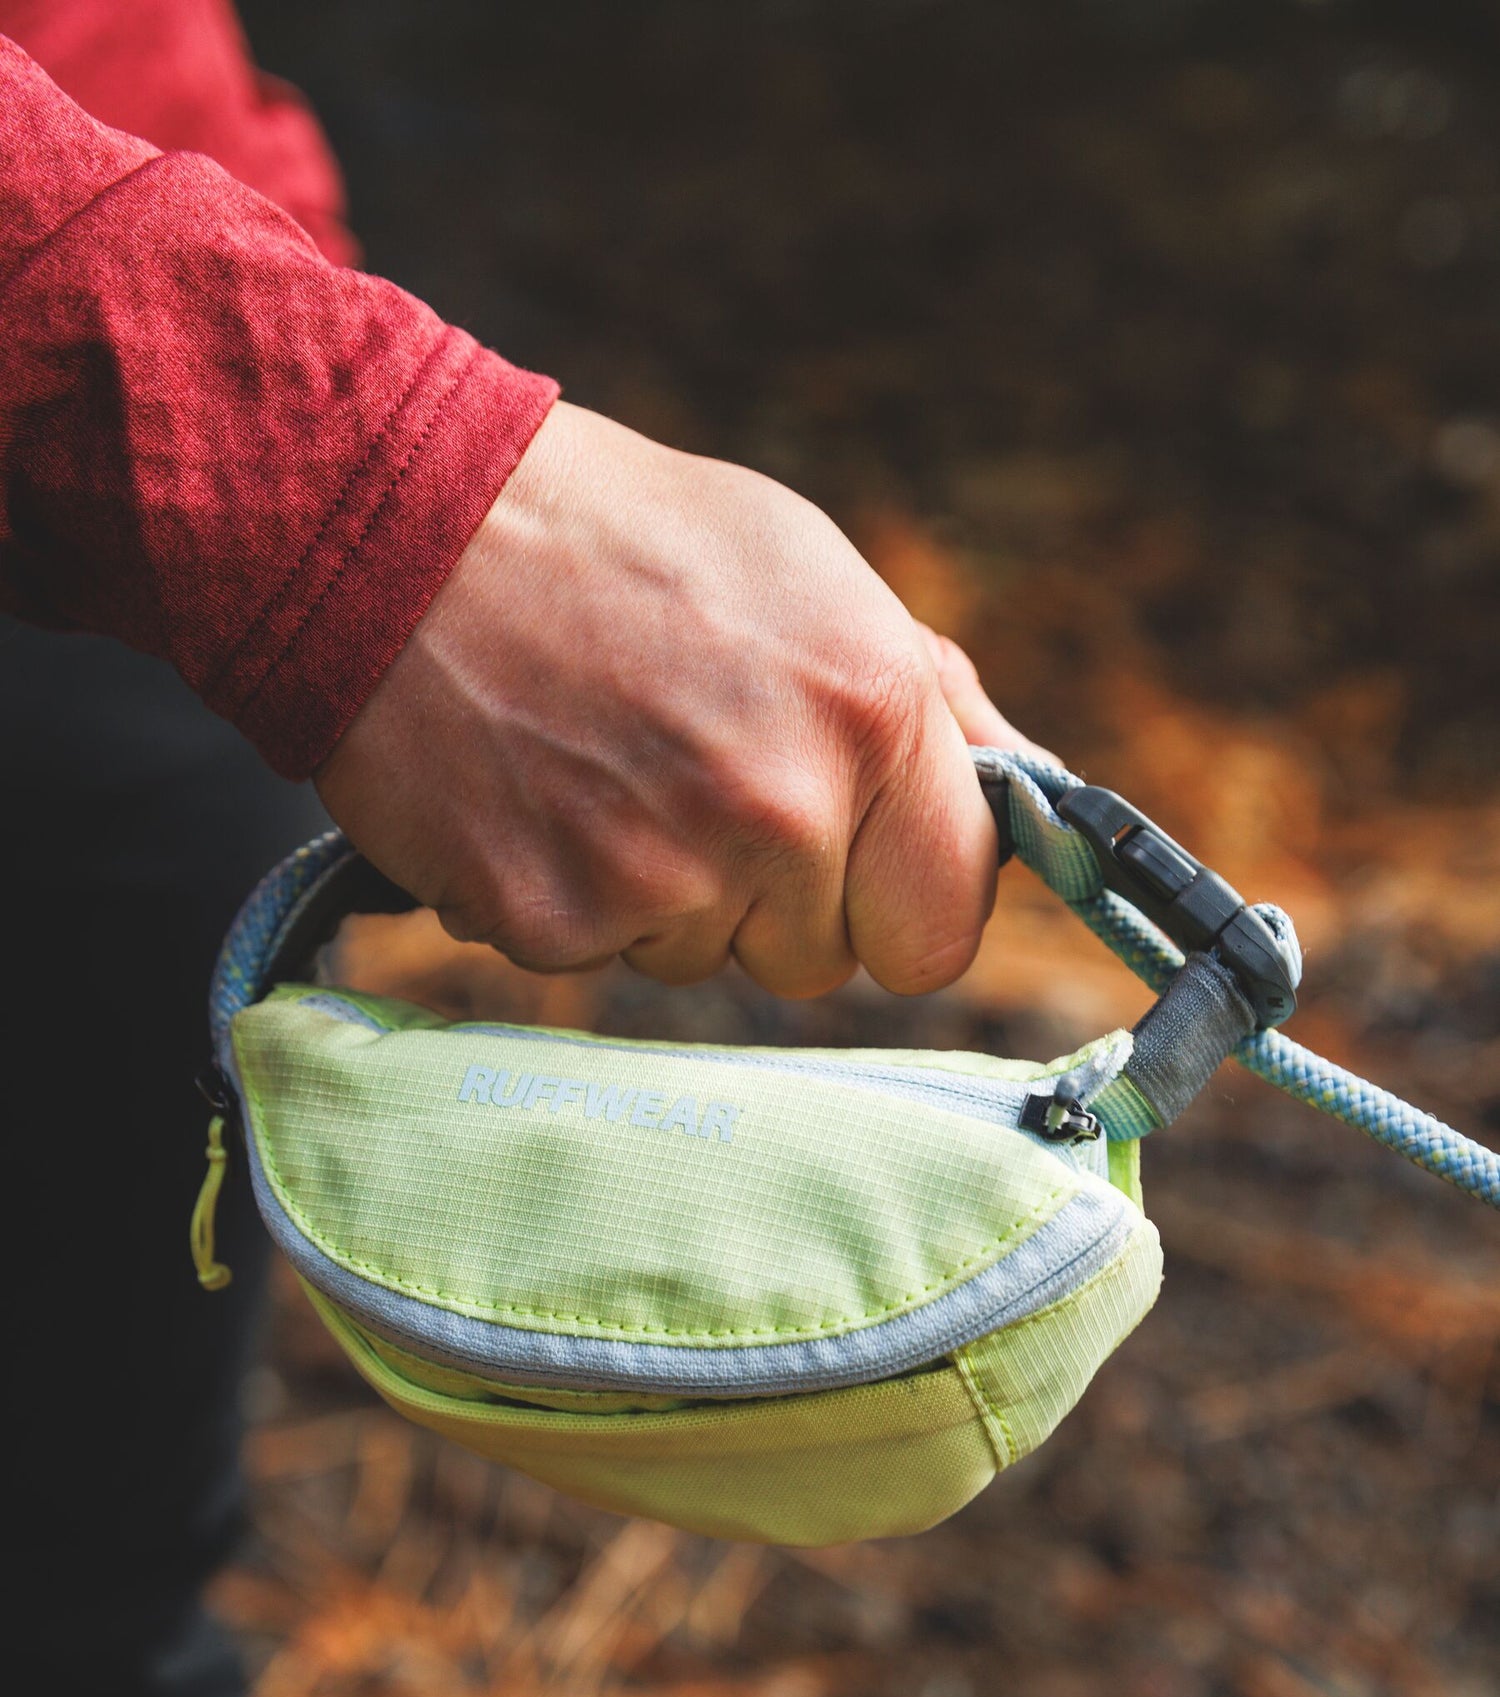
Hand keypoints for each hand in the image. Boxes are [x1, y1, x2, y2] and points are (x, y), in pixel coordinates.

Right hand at [319, 402, 1000, 998]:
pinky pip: (595, 957)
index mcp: (870, 714)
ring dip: (665, 896)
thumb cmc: (621, 539)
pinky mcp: (551, 919)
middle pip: (820, 962)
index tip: (859, 868)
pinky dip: (566, 895)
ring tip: (603, 765)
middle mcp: (779, 810)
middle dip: (772, 899)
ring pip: (703, 964)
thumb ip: (930, 701)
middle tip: (691, 779)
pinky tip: (537, 794)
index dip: (901, 900)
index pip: (944, 924)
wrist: (402, 526)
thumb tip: (1022, 797)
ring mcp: (660, 877)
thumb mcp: (813, 572)